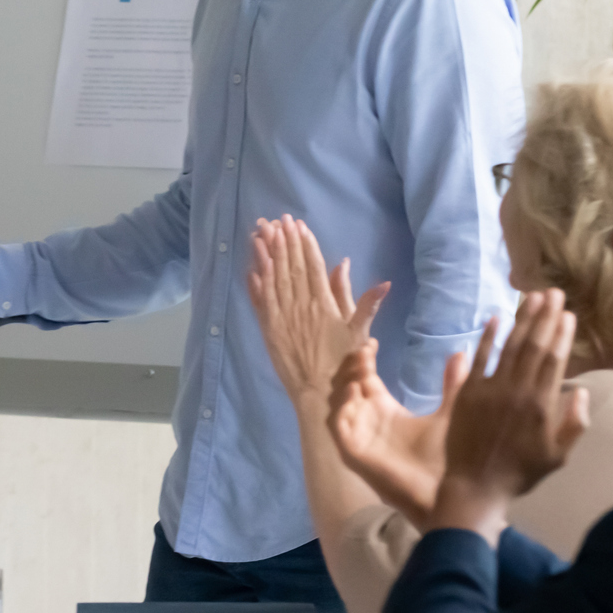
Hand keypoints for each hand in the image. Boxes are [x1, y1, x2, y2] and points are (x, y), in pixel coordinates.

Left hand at [247, 215, 388, 401]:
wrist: (319, 393)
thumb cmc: (345, 363)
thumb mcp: (359, 332)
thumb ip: (360, 300)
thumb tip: (351, 267)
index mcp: (324, 304)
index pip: (312, 267)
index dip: (305, 245)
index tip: (299, 225)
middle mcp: (302, 306)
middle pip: (291, 267)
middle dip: (284, 241)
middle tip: (278, 219)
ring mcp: (283, 316)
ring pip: (273, 278)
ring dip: (267, 254)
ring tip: (262, 231)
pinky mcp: (269, 328)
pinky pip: (261, 300)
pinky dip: (256, 281)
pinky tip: (253, 263)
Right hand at [326, 342, 468, 530]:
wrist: (445, 495)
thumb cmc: (446, 459)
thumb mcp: (449, 414)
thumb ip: (452, 385)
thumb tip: (459, 353)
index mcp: (384, 410)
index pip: (364, 377)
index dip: (363, 359)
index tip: (372, 342)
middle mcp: (366, 420)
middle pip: (346, 384)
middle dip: (351, 366)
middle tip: (363, 351)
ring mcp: (357, 435)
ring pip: (338, 402)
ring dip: (345, 382)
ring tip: (360, 367)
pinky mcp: (352, 451)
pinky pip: (338, 425)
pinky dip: (342, 407)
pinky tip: (355, 392)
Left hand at [435, 290, 591, 533]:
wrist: (475, 486)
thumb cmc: (520, 473)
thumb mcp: (558, 456)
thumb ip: (574, 424)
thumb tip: (580, 392)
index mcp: (541, 406)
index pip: (554, 360)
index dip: (560, 334)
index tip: (567, 314)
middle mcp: (517, 392)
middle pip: (534, 346)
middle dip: (544, 317)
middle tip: (552, 292)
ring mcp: (491, 390)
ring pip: (510, 346)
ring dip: (521, 319)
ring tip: (531, 296)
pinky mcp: (468, 392)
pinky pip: (480, 358)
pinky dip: (488, 337)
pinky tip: (497, 318)